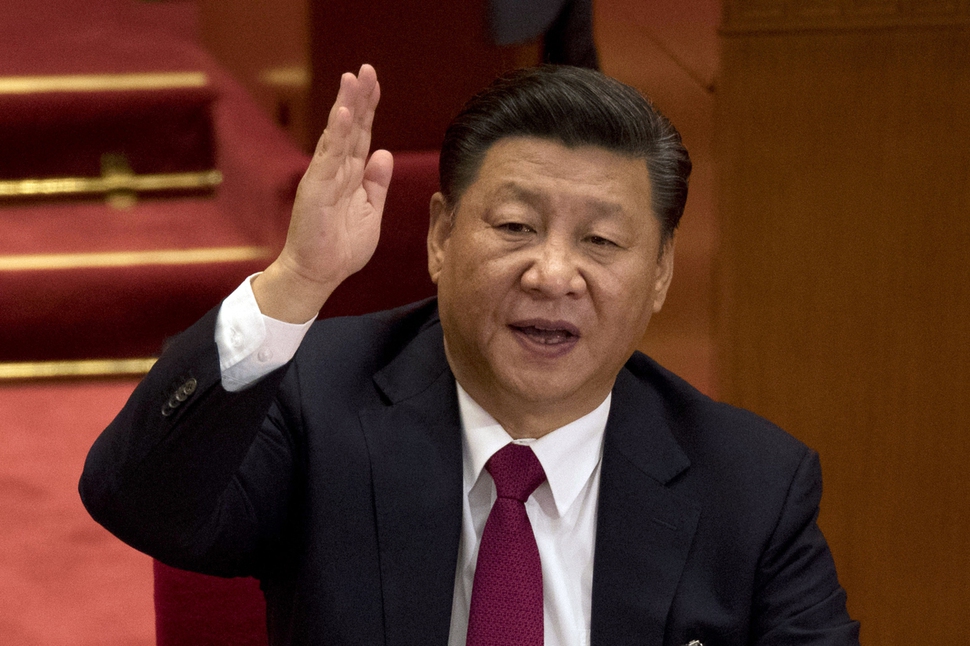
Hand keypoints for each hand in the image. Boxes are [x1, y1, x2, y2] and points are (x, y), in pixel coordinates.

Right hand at [254, 64, 393, 322]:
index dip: (368, 108)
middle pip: (350, 127)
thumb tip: (384, 153)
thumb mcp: (370, 212)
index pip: (361, 134)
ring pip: (337, 135)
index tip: (373, 81)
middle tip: (365, 69)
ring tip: (351, 79)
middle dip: (358, 97)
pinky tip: (343, 113)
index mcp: (350, 175)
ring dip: (345, 106)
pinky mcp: (316, 189)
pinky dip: (335, 135)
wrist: (318, 274)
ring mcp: (324, 177)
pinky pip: (328, 157)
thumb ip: (377, 184)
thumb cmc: (341, 247)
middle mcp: (336, 170)